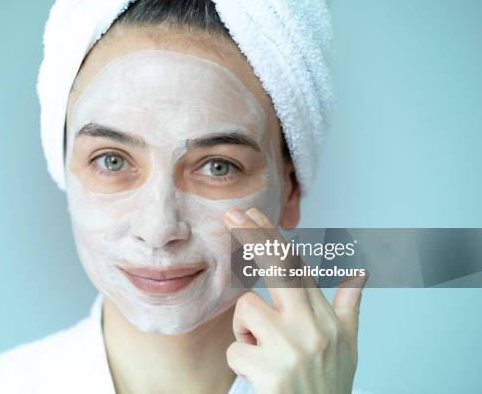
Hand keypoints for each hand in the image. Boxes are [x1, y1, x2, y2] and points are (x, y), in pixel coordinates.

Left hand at [223, 208, 367, 393]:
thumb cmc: (330, 383)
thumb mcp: (348, 345)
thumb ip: (348, 306)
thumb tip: (358, 273)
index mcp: (326, 317)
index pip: (296, 267)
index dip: (273, 237)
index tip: (253, 215)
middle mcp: (311, 327)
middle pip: (277, 268)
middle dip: (253, 237)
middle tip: (231, 213)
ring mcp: (290, 348)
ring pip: (246, 309)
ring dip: (245, 329)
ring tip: (263, 351)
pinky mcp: (270, 371)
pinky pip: (234, 349)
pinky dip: (241, 361)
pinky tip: (260, 374)